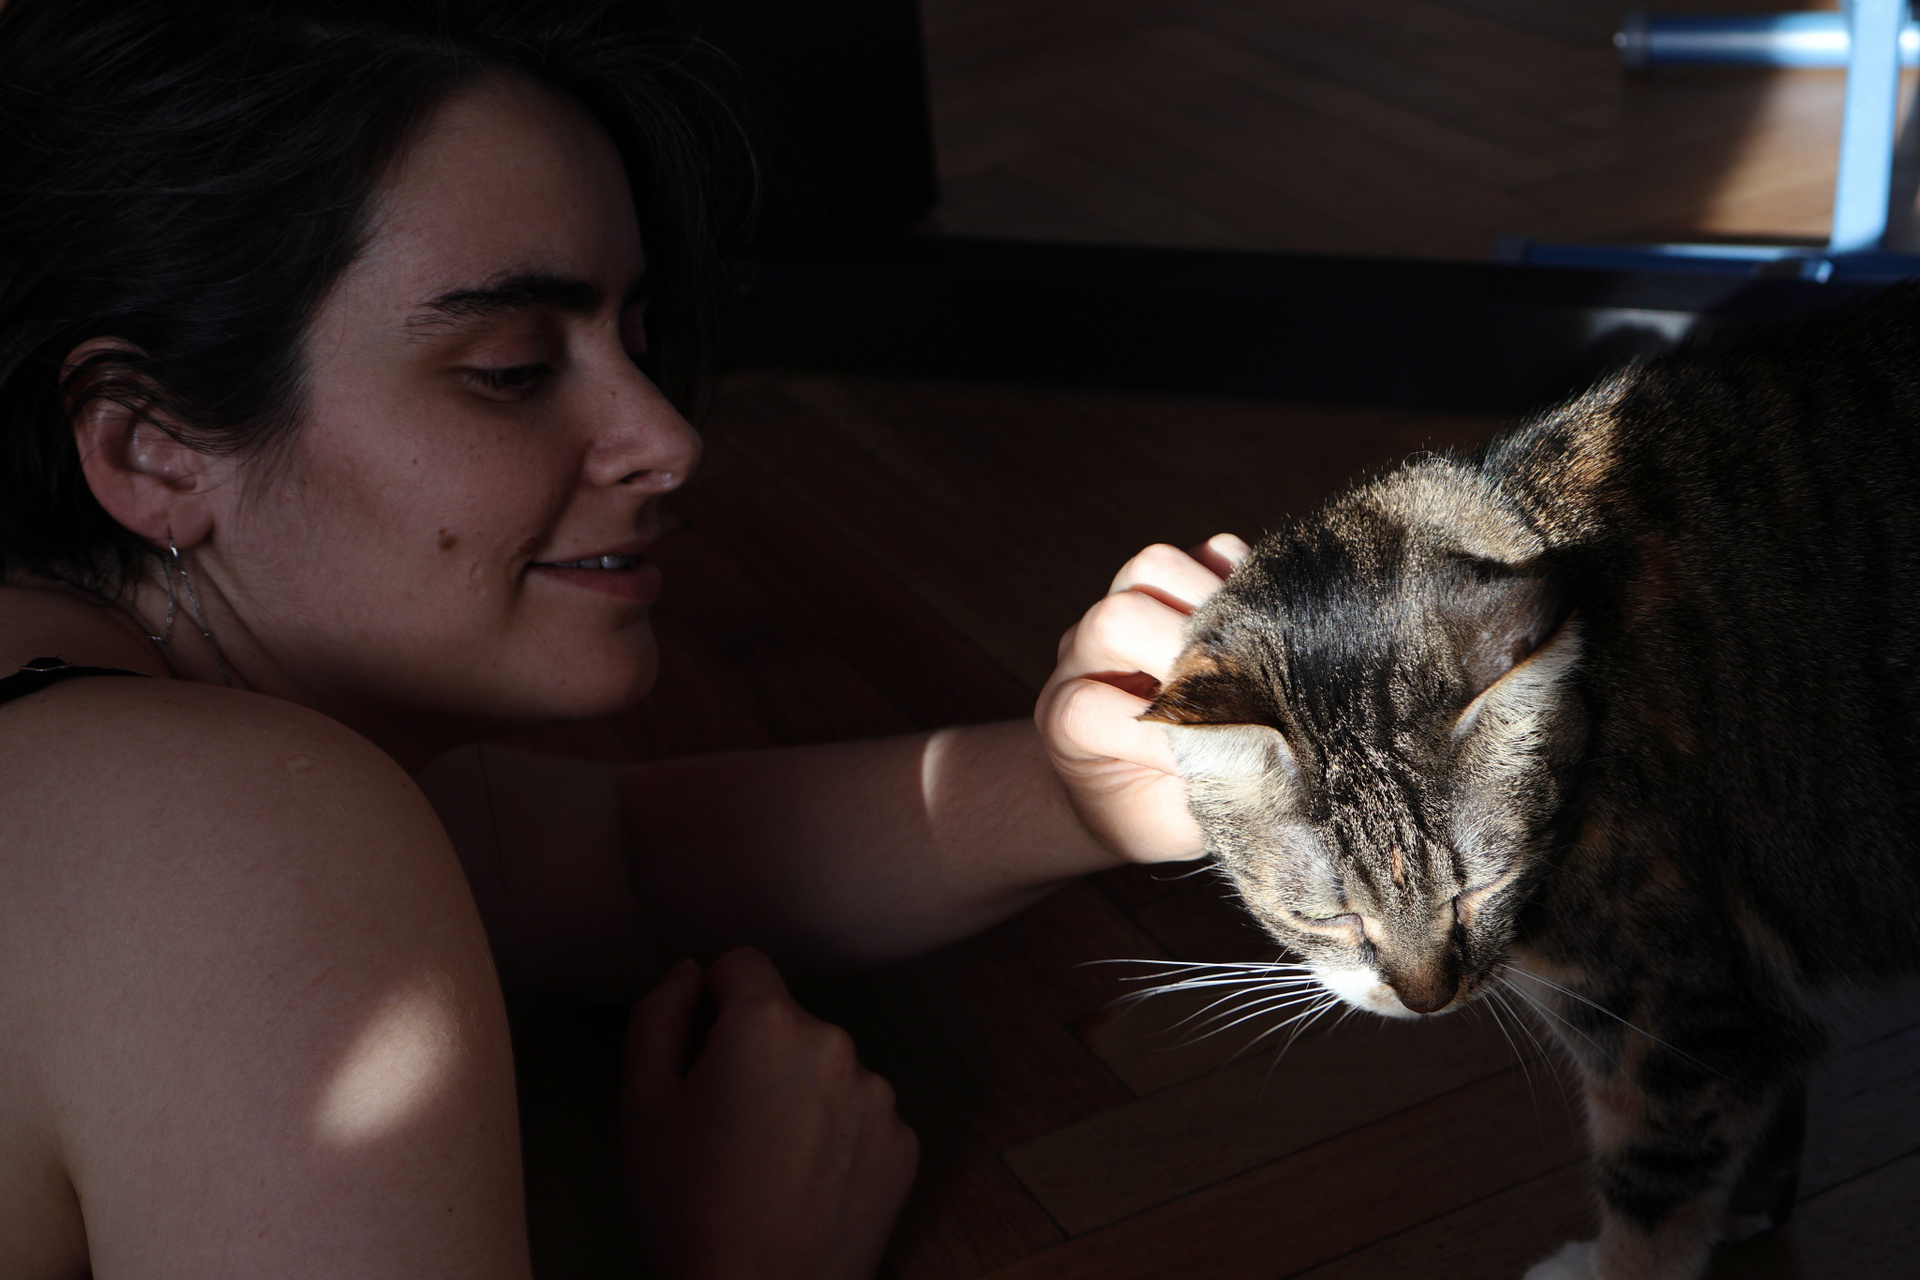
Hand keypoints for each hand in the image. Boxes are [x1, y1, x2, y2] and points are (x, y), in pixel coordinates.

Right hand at [620, 948, 918, 1279]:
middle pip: (785, 1022)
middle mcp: (835, 1043)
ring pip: (824, 1069)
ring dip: (799, 1095)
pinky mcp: (903, 1142)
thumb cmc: (688, 1207)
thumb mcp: (641, 1105)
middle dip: (755, 1055)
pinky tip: (804, 1184)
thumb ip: (658, 1016)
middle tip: (724, 1126)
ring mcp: (878, 1095)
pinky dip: (835, 1137)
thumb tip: (689, 972)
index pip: (741, 964)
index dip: (711, 1000)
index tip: (700, 1054)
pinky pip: (860, 1115)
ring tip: (766, 1164)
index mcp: (768, 1024)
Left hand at [1035, 533, 1251, 862]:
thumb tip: (1272, 769)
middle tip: (1243, 701)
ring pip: (1153, 569)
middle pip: (1118, 620)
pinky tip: (1272, 630)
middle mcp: (1085, 655)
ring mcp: (1123, 606)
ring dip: (1216, 608)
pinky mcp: (1173, 583)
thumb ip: (1207, 799)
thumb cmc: (1162, 808)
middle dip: (1189, 659)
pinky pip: (1208, 551)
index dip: (1152, 737)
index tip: (1206, 768)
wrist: (1137, 784)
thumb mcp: (1176, 823)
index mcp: (1067, 723)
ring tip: (1257, 660)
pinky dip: (1246, 581)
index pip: (1086, 708)